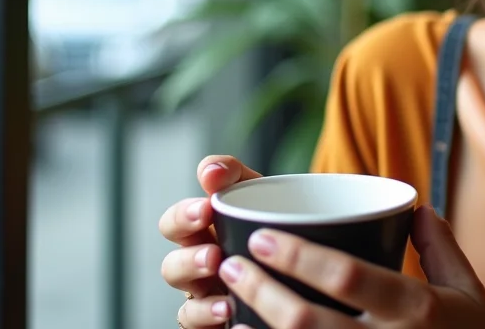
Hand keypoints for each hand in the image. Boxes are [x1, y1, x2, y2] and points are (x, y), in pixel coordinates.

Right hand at [159, 155, 262, 327]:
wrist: (312, 263)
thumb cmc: (276, 221)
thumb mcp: (259, 192)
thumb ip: (234, 174)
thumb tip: (210, 171)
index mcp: (202, 233)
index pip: (174, 224)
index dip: (183, 217)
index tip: (207, 209)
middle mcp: (201, 268)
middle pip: (172, 269)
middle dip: (188, 262)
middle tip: (214, 255)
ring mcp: (211, 299)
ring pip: (186, 306)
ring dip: (204, 304)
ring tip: (226, 295)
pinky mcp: (222, 323)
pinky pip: (202, 328)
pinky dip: (212, 322)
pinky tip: (232, 313)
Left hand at [217, 203, 484, 328]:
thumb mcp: (468, 291)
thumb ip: (441, 246)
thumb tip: (413, 207)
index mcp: (418, 309)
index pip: (346, 277)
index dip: (298, 257)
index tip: (261, 236)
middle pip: (307, 320)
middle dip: (262, 289)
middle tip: (232, 263)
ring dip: (257, 325)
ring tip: (230, 298)